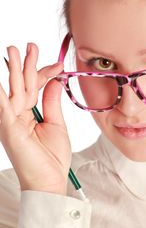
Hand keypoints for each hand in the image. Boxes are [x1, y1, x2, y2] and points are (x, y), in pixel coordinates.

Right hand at [0, 43, 70, 194]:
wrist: (49, 181)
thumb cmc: (52, 157)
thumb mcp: (56, 123)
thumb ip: (51, 101)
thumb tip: (55, 80)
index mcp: (28, 114)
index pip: (34, 88)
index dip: (44, 74)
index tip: (58, 65)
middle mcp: (16, 115)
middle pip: (21, 85)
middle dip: (26, 65)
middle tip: (31, 46)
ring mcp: (10, 121)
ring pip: (13, 90)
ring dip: (13, 70)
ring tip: (14, 50)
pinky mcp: (8, 128)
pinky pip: (3, 105)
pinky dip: (1, 92)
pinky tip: (0, 80)